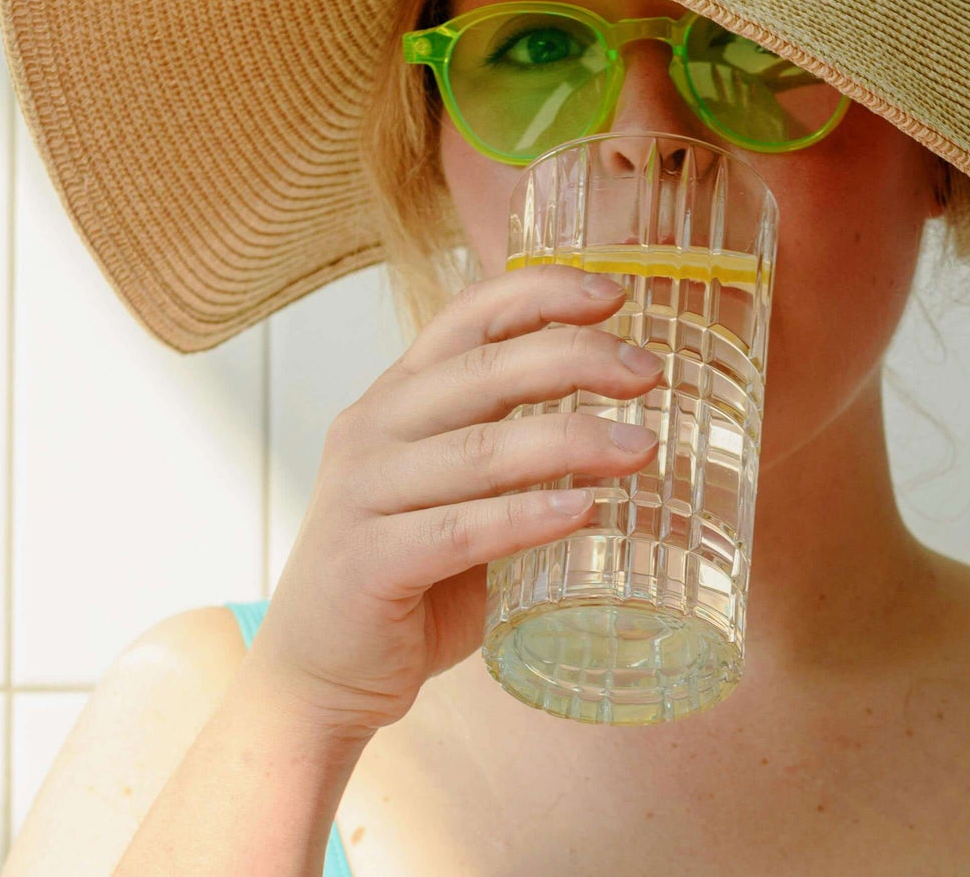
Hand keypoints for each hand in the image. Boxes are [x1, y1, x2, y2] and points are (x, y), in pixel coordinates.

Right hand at [237, 263, 662, 741]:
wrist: (319, 675)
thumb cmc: (410, 579)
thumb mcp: (463, 495)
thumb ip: (518, 456)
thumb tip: (631, 429)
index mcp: (398, 397)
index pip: (468, 315)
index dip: (541, 293)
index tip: (615, 295)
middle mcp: (373, 429)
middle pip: (486, 368)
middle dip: (577, 359)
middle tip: (649, 372)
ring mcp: (363, 493)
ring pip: (482, 448)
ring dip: (571, 440)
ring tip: (643, 448)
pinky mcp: (366, 562)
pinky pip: (459, 531)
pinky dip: (526, 517)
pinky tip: (584, 512)